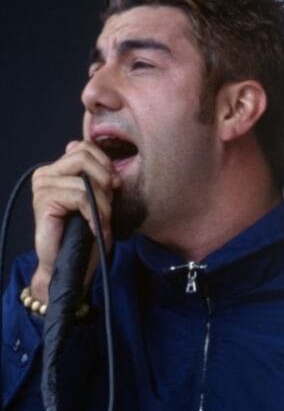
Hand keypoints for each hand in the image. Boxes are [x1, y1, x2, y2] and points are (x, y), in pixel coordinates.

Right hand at [30, 140, 118, 301]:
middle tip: (109, 205)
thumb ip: (100, 177)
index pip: (85, 146)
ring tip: (103, 223)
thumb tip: (105, 160)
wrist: (71, 264)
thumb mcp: (100, 199)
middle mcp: (46, 173)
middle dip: (106, 181)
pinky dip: (97, 214)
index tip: (115, 188)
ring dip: (104, 205)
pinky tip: (96, 229)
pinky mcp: (44, 201)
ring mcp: (42, 186)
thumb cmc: (86, 233)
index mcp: (59, 169)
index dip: (106, 165)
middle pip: (84, 156)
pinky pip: (81, 197)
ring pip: (86, 180)